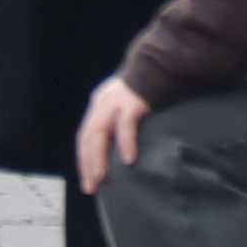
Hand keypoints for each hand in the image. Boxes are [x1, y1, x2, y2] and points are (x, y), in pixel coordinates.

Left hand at [75, 76, 152, 194]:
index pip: (85, 135)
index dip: (84, 158)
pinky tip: (129, 160)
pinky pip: (125, 126)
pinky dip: (125, 143)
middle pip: (87, 137)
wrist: (162, 60)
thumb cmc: (150, 84)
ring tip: (101, 178)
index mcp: (100, 103)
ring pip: (99, 133)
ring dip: (98, 158)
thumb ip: (121, 118)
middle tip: (91, 187)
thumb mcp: (128, 101)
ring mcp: (115, 102)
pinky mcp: (133, 102)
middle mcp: (102, 103)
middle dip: (87, 163)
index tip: (88, 180)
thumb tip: (122, 146)